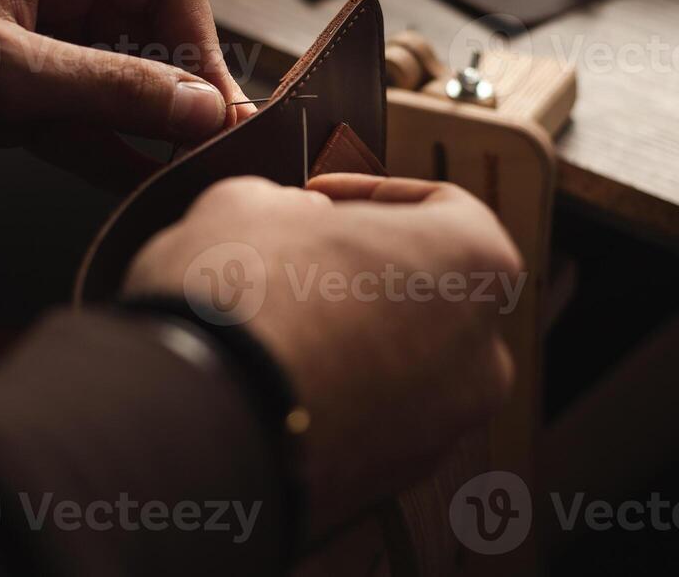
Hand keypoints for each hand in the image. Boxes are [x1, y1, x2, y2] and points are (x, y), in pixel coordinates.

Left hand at [0, 0, 249, 175]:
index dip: (203, 47)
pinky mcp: (13, 100)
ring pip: (122, 86)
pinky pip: (83, 125)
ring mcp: (35, 48)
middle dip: (185, 92)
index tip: (219, 111)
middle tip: (218, 151)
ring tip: (193, 175)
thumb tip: (204, 109)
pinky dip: (111, 153)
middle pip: (153, 38)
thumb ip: (108, 88)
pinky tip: (142, 185)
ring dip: (153, 129)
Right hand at [122, 173, 521, 535]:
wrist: (197, 427)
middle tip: (293, 259)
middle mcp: (480, 355)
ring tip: (269, 323)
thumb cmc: (240, 297)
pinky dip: (327, 400)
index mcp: (477, 264)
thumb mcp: (248, 204)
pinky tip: (265, 380)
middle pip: (426, 294)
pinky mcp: (389, 487)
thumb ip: (291, 204)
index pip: (443, 207)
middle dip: (361, 274)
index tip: (317, 196)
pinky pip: (364, 423)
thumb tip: (294, 221)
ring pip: (398, 365)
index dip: (369, 192)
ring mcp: (441, 432)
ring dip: (344, 339)